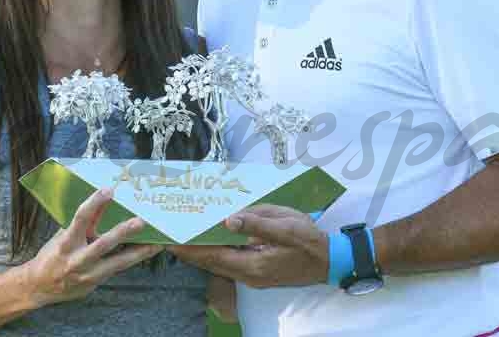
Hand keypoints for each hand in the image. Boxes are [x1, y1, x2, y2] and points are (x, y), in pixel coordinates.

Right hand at [22, 188, 161, 306]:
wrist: (39, 287)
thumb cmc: (53, 255)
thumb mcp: (63, 235)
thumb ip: (84, 222)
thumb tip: (103, 200)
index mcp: (65, 244)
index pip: (80, 219)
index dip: (94, 203)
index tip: (108, 190)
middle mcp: (77, 260)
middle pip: (103, 244)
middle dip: (123, 232)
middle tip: (141, 221)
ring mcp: (88, 275)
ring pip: (118, 263)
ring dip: (139, 252)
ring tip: (157, 242)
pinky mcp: (96, 283)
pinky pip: (118, 269)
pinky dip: (133, 259)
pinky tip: (148, 251)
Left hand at [169, 204, 327, 287]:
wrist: (329, 260)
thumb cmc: (309, 241)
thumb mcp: (286, 226)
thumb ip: (257, 224)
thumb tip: (228, 221)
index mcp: (254, 265)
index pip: (214, 257)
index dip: (190, 250)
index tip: (170, 242)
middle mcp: (249, 275)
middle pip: (212, 263)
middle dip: (190, 252)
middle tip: (169, 237)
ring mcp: (253, 276)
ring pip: (220, 264)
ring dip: (202, 252)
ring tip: (184, 237)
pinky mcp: (258, 272)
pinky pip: (230, 262)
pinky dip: (217, 252)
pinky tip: (211, 240)